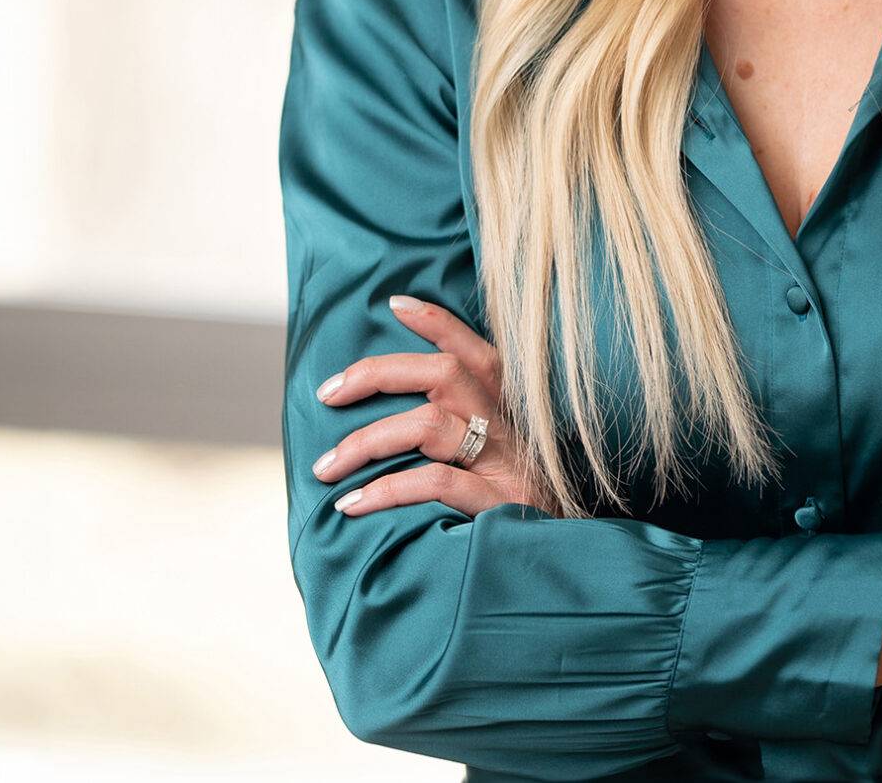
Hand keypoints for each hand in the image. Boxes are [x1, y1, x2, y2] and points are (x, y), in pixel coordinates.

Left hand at [310, 293, 557, 518]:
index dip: (439, 324)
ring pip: (430, 425)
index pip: (477, 354)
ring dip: (366, 441)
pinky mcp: (499, 507)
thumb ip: (458, 440)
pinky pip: (435, 483)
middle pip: (446, 375)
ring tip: (326, 467)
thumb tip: (387, 422)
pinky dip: (386, 490)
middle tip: (328, 393)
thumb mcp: (495, 469)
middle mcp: (511, 432)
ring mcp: (507, 468)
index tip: (395, 304)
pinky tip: (353, 505)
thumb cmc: (512, 517)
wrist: (556, 577)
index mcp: (510, 415)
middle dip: (378, 373)